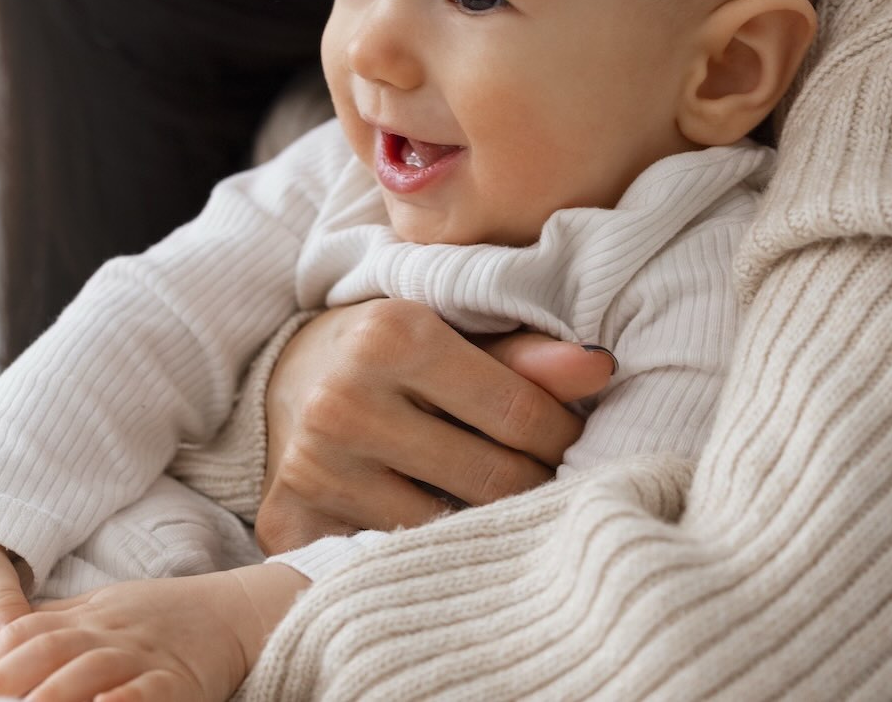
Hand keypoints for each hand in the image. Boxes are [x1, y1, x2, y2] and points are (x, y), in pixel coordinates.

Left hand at [0, 566, 309, 701]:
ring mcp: (141, 657)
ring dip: (47, 701)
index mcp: (89, 616)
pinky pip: (141, 695)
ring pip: (86, 676)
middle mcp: (108, 634)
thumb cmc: (162, 617)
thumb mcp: (107, 608)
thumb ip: (57, 623)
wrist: (234, 611)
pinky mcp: (175, 683)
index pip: (28, 630)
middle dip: (3, 685)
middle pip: (47, 654)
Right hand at [255, 300, 614, 552]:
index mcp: (391, 335)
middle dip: (534, 485)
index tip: (574, 444)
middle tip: (545, 482)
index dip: (564, 437)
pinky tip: (442, 543)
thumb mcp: (450, 330)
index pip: (518, 415)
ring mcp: (314, 468)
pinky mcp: (290, 520)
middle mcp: (345, 401)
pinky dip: (424, 557)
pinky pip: (387, 562)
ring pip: (446, 533)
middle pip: (490, 481)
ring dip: (485, 528)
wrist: (290, 375)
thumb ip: (523, 353)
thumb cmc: (391, 348)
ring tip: (497, 507)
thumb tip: (601, 369)